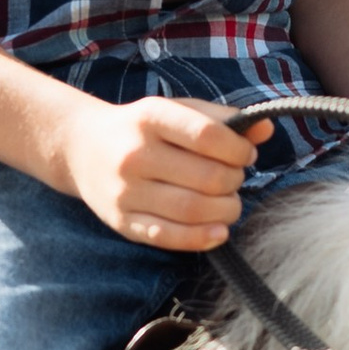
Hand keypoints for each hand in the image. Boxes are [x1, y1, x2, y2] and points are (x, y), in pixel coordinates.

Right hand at [61, 97, 271, 249]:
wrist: (81, 148)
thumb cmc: (142, 128)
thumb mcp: (177, 112)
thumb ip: (222, 120)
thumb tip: (267, 130)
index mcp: (150, 117)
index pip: (208, 136)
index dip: (239, 149)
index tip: (246, 154)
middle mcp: (135, 154)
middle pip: (206, 177)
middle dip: (234, 181)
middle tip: (235, 178)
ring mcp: (126, 191)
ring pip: (192, 209)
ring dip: (225, 210)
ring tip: (229, 202)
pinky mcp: (122, 221)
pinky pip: (168, 237)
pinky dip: (201, 238)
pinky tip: (218, 231)